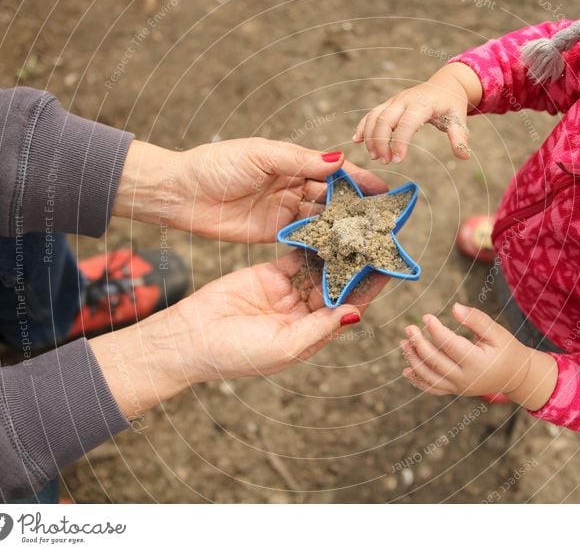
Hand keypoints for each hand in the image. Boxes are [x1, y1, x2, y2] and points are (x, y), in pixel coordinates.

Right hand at [91, 251, 388, 418]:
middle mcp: (305, 313)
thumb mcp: (284, 346)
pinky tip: (327, 225)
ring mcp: (287, 292)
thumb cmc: (236, 354)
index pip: (349, 307)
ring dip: (337, 250)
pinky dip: (310, 242)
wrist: (190, 339)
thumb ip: (320, 328)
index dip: (369, 289)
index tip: (388, 267)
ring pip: (319, 267)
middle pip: (339, 285)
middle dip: (357, 265)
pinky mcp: (269, 274)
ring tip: (357, 226)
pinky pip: (295, 255)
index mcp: (313, 334)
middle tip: (377, 238)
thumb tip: (356, 314)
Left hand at [114, 138, 387, 242]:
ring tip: (368, 238)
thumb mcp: (260, 156)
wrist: (181, 193)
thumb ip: (299, 160)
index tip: (383, 190)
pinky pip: (303, 238)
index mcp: (291, 161)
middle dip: (357, 207)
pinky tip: (340, 251)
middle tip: (383, 220)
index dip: (358, 179)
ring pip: (321, 219)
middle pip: (331, 197)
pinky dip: (321, 243)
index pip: (333, 171)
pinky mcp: (273, 233)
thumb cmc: (217, 165)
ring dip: (342, 227)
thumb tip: (339, 160)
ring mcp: (284, 210)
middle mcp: (292, 186)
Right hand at [353, 63, 481, 163]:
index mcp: (422, 103)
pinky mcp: (388, 104)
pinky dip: (363, 126)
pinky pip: (372, 114)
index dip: (400, 141)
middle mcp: (405, 100)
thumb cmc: (451, 104)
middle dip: (381, 141)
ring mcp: (394, 101)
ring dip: (370, 137)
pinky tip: (357, 141)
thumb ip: (460, 137)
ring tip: (374, 157)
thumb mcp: (458, 119)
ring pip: (375, 116)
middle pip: (385, 119)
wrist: (445, 85)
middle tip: (384, 161)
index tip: (398, 160)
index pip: (407, 123)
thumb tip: (464, 157)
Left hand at [399, 303, 556, 409]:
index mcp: (478, 363)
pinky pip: (433, 389)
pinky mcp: (455, 391)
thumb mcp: (496, 332)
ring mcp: (459, 388)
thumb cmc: (506, 349)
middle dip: (419, 344)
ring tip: (404, 343)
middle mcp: (466, 379)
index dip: (436, 330)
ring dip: (413, 361)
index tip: (426, 317)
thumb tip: (454, 307)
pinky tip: (406, 370)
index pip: (450, 346)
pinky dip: (418, 381)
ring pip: (430, 377)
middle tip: (409, 328)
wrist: (515, 375)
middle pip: (435, 362)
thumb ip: (476, 319)